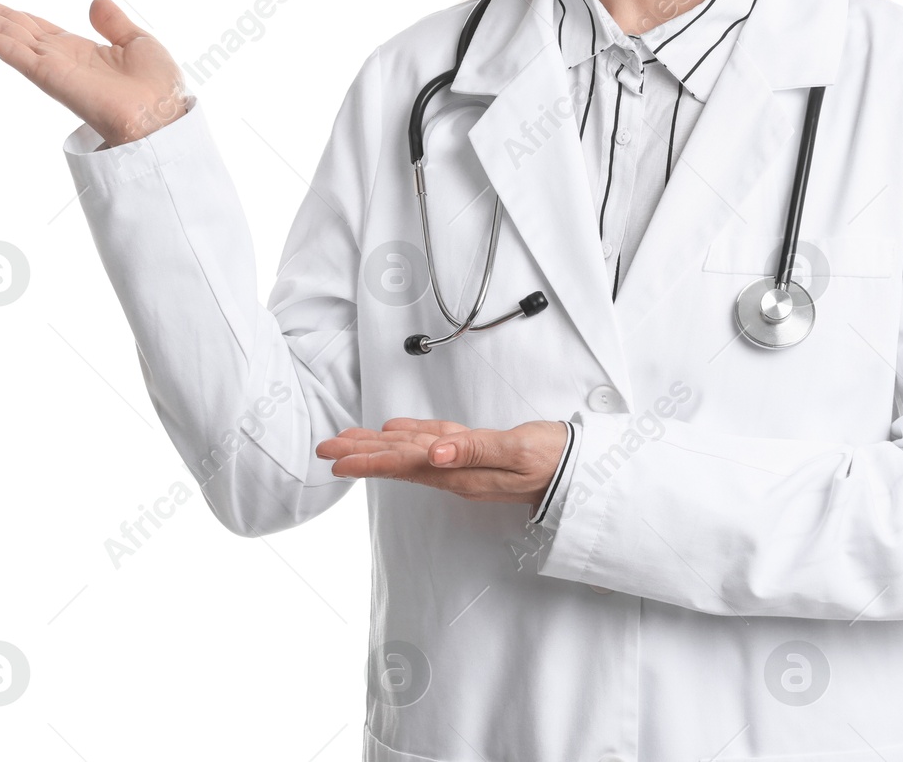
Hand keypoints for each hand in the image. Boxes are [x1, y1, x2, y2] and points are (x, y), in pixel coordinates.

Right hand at [0, 0, 186, 146]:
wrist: (164, 116)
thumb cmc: (159, 88)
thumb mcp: (139, 43)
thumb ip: (113, 23)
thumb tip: (95, 1)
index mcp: (78, 50)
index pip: (33, 26)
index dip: (6, 12)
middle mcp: (59, 58)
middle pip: (12, 29)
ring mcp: (52, 68)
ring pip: (7, 38)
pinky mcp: (51, 77)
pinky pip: (17, 55)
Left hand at [315, 418, 568, 512]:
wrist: (577, 469)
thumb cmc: (551, 459)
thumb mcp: (515, 451)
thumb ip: (474, 451)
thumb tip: (432, 455)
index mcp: (459, 472)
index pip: (403, 465)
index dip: (368, 460)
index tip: (337, 459)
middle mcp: (454, 470)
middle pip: (398, 460)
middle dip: (360, 453)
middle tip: (325, 449)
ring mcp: (463, 463)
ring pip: (410, 452)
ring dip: (376, 446)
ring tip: (346, 442)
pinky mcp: (475, 452)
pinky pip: (433, 444)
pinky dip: (409, 435)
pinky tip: (393, 432)